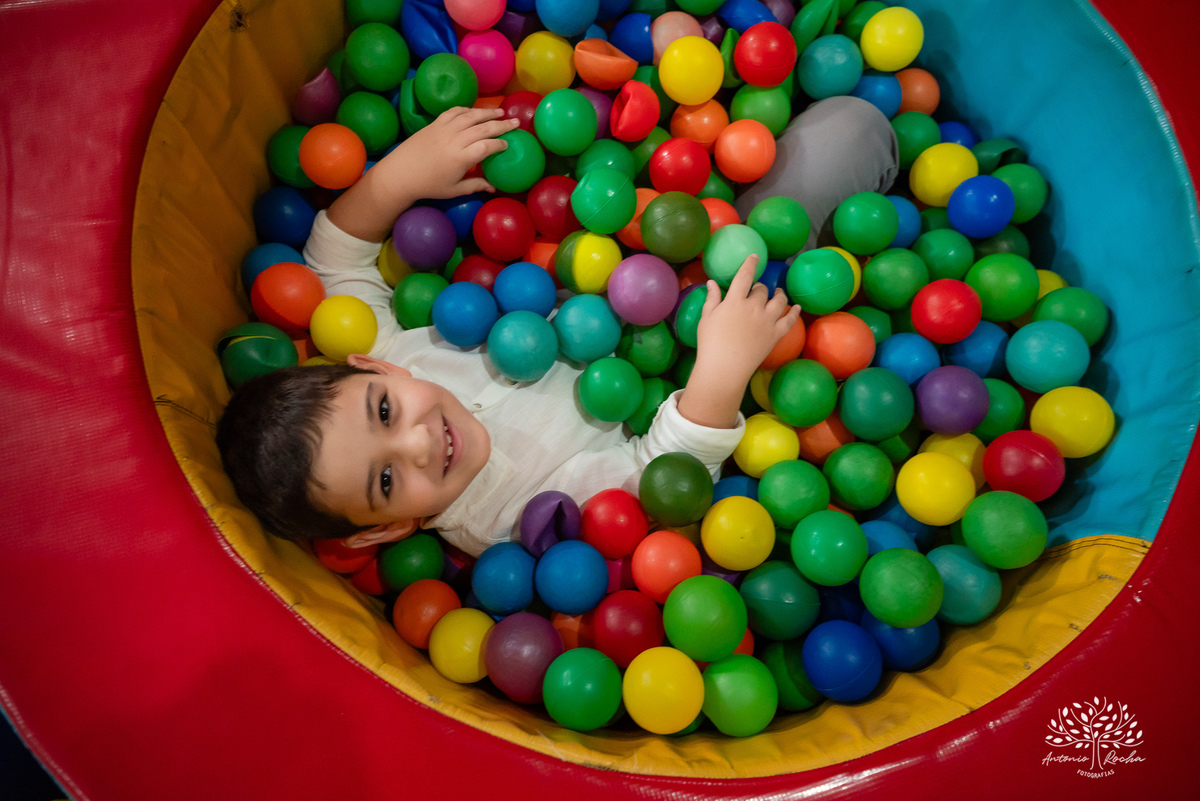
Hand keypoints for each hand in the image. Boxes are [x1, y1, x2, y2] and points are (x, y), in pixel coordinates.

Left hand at [381, 106, 519, 199]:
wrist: (401, 173)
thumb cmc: (428, 185)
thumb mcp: (453, 190)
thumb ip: (475, 186)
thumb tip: (494, 188)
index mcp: (460, 158)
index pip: (487, 146)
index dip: (500, 144)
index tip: (507, 145)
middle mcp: (454, 140)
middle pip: (483, 128)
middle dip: (501, 124)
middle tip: (515, 122)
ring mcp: (444, 129)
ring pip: (470, 116)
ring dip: (487, 112)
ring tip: (500, 111)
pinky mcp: (435, 123)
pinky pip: (454, 112)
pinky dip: (466, 109)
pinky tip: (475, 111)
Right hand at [676, 254, 800, 428]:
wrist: (724, 368)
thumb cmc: (710, 343)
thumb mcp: (707, 318)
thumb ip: (712, 299)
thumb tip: (712, 282)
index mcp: (735, 301)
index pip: (745, 276)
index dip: (750, 264)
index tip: (755, 257)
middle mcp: (754, 307)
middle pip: (762, 289)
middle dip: (760, 287)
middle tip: (757, 289)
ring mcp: (767, 321)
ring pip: (779, 301)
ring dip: (779, 294)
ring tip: (778, 293)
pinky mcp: (775, 334)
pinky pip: (789, 320)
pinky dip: (794, 312)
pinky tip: (796, 307)